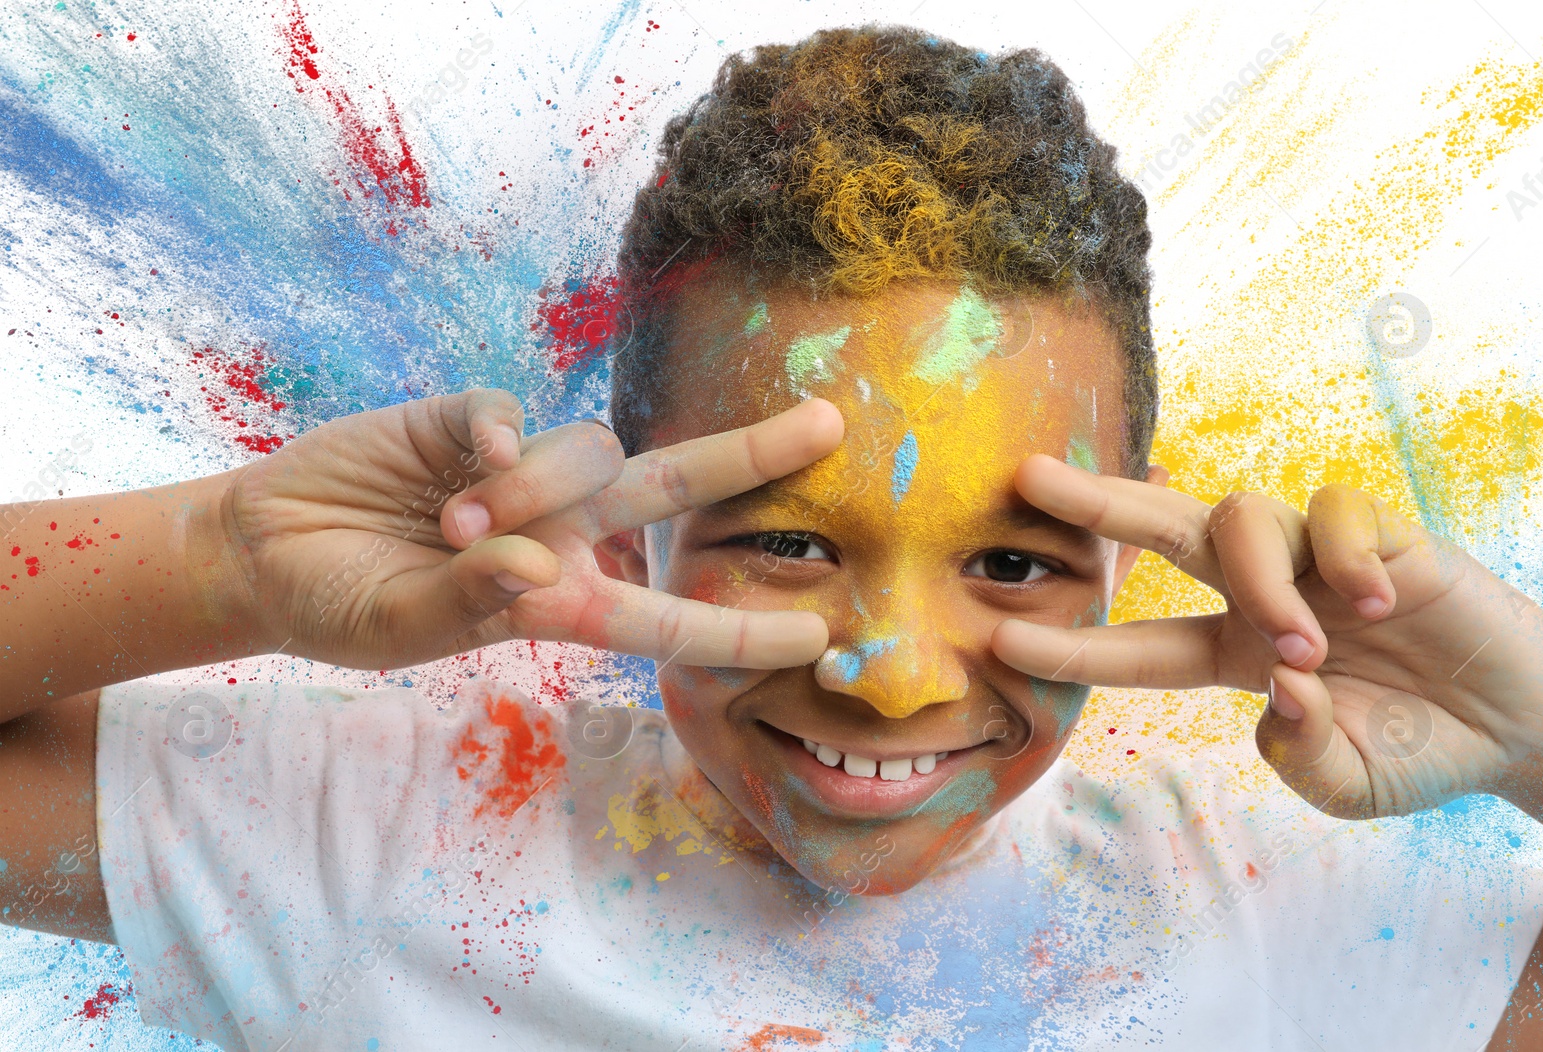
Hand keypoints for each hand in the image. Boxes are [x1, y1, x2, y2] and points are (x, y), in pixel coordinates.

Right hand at [218, 389, 842, 669]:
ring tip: (452, 524)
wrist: (263, 549)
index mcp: (558, 602)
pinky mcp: (468, 420)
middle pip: (676, 488)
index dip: (741, 629)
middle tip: (833, 424)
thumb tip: (535, 562)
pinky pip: (514, 413)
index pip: (666, 616)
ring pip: (586, 452)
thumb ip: (467, 605)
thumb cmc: (341, 606)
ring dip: (535, 490)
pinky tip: (463, 467)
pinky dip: (499, 438)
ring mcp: (520, 471)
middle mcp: (559, 531)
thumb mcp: (398, 630)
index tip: (818, 638)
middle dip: (752, 455)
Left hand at [990, 455, 1542, 828]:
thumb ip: (1301, 753)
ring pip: (1242, 517)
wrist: (1517, 727)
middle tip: (1028, 478)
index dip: (1075, 642)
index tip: (1000, 639)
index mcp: (1236, 654)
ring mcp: (1317, 558)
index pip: (1140, 643)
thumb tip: (1278, 689)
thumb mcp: (1346, 781)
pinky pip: (1336, 512)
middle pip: (1162, 529)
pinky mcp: (1383, 534)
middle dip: (1097, 502)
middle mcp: (1263, 593)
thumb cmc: (1417, 749)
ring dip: (1259, 580)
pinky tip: (1378, 599)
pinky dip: (1346, 555)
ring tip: (1307, 649)